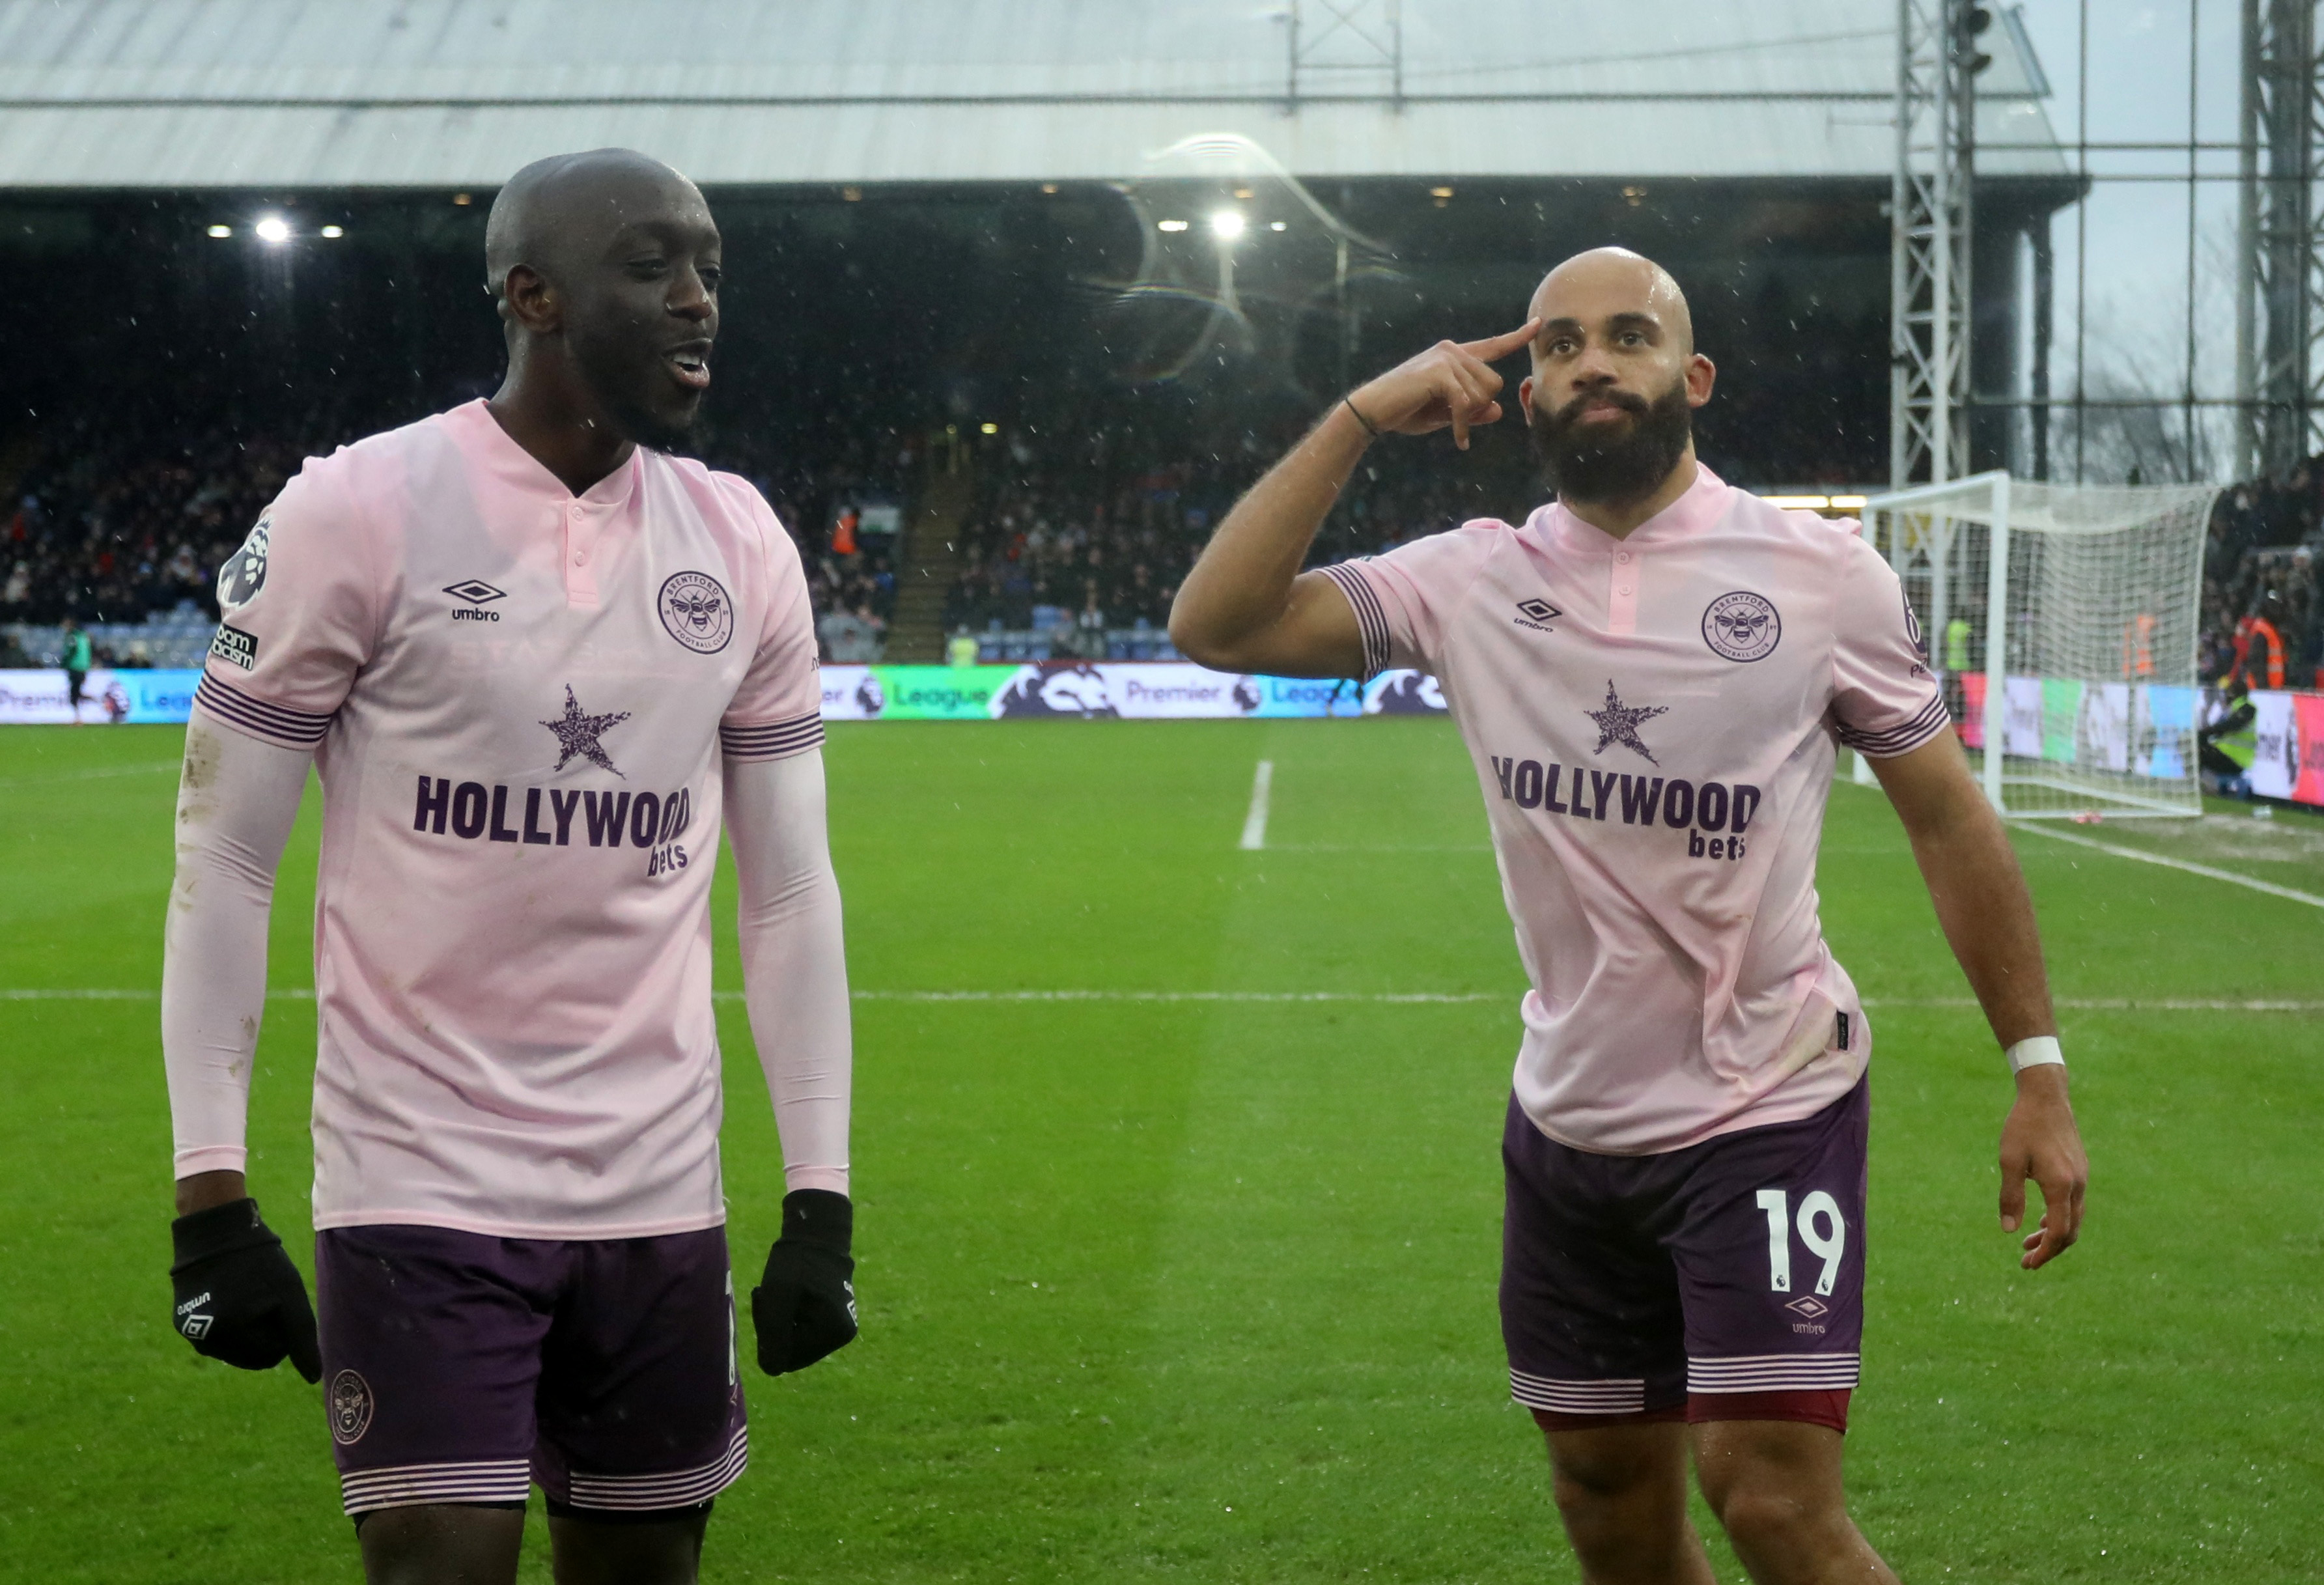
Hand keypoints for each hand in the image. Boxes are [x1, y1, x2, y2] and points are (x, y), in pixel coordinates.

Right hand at [169, 1198, 321, 1380]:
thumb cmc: (260, 1262)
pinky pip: (217, 1336)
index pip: (273, 1355)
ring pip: (234, 1349)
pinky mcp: (181, 1322)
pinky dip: (229, 1323)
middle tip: (263, 1298)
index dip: (284, 1329)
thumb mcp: (289, 1295)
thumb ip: (302, 1337)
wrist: (215, 1231)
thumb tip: (314, 1379)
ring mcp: (190, 1333)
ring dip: (247, 1330)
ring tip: (246, 1294)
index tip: (278, 1301)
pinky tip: (230, 1296)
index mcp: (229, 1335)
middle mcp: (204, 1341)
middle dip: (265, 1333)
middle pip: (252, 1356)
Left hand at [751, 1189, 857, 1374]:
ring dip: (779, 1321)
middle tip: (767, 1294)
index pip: (785, 1358)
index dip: (767, 1334)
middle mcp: (842, 1336)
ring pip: (794, 1343)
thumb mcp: (778, 1296)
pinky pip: (802, 1332)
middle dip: (773, 1328)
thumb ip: (774, 1334)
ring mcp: (840, 1329)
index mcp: (832, 1332)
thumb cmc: (796, 1262)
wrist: (817, 1234)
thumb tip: (773, 1370)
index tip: (764, 1300)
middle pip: (791, 1353)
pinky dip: (789, 1317)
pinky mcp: (834, 1320)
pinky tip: (790, 1295)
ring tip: (778, 1292)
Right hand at [1346, 319, 1540, 450]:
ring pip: (1484, 393)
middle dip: (1480, 407)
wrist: (1373, 411)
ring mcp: (1446, 358)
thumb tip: (1499, 409)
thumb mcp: (1446, 414)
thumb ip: (1473, 410)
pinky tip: (1458, 439)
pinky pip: (1467, 402)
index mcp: (1454, 355)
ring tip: (1450, 425)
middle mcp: (1452, 350)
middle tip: (1458, 421)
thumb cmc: (1407, 411)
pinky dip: (1464, 425)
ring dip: (1470, 416)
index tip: (1538, 325)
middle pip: (1494, 382)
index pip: (1493, 346)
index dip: (1517, 337)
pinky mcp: (1440, 371)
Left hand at [1998, 1065, 2087, 1269]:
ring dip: (2053, 1235)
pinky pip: (2073, 1205)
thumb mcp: (2009, 1161)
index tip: (2028, 1264)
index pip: (2058, 1232)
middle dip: (2049, 1249)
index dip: (2045, 1252)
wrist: (2046, 1097)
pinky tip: (2040, 1221)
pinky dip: (2059, 1219)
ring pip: (2073, 1219)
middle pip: (2070, 1231)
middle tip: (2026, 1261)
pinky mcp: (2079, 1172)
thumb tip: (2009, 1231)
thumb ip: (2010, 1197)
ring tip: (2028, 1244)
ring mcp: (2081, 1178)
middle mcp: (2077, 1185)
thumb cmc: (2023, 1127)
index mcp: (2061, 1185)